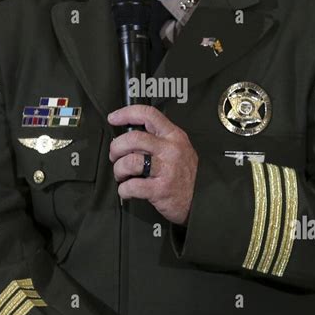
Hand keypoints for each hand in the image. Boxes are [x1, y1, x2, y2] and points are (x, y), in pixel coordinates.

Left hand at [108, 105, 197, 224]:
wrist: (201, 200)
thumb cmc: (185, 174)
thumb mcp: (179, 148)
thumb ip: (159, 138)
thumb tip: (129, 135)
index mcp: (174, 136)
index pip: (148, 115)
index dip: (127, 113)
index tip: (113, 118)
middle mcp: (170, 150)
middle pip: (132, 138)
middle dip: (116, 147)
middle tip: (115, 156)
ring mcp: (166, 169)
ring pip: (129, 162)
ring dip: (118, 169)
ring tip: (122, 175)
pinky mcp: (160, 189)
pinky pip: (131, 186)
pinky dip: (123, 189)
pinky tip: (127, 190)